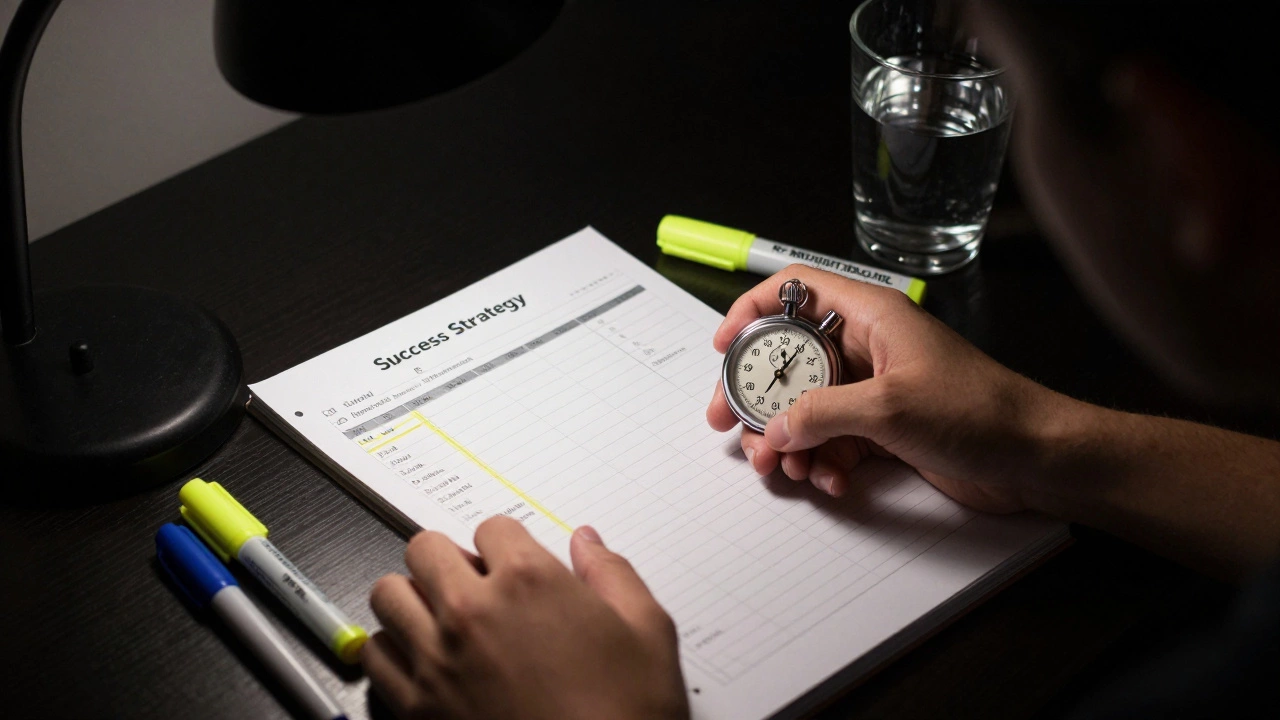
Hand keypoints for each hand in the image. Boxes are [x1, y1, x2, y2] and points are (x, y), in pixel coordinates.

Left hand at [363, 517, 689, 719]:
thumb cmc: (626, 714)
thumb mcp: (648, 633)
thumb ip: (613, 575)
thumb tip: (587, 543)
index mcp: (531, 582)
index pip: (493, 527)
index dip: (507, 546)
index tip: (515, 567)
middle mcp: (473, 612)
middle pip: (424, 547)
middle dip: (449, 560)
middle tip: (472, 583)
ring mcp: (438, 659)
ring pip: (388, 594)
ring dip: (413, 598)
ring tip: (440, 617)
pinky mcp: (415, 706)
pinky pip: (374, 654)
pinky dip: (392, 650)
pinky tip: (423, 660)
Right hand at [707, 264, 1075, 512]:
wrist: (1036, 458)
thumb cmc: (981, 411)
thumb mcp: (889, 407)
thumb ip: (821, 414)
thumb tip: (773, 428)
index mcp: (870, 316)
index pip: (795, 291)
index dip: (752, 311)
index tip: (724, 347)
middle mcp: (867, 347)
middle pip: (788, 360)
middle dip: (758, 398)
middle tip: (731, 427)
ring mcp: (873, 389)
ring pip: (805, 408)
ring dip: (787, 440)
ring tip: (783, 468)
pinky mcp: (882, 428)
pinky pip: (831, 440)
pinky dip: (821, 461)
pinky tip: (829, 480)